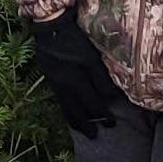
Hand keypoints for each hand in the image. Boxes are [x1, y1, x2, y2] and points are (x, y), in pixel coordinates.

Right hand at [27, 9, 123, 135]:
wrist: (49, 28)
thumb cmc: (75, 37)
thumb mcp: (92, 52)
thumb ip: (102, 73)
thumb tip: (113, 93)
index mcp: (81, 71)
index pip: (97, 96)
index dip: (105, 110)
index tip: (113, 120)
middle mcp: (69, 80)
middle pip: (83, 106)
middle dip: (94, 119)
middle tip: (103, 130)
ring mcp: (58, 82)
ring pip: (70, 108)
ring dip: (80, 122)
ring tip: (88, 133)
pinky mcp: (51, 81)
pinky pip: (61, 103)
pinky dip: (68, 114)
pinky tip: (74, 120)